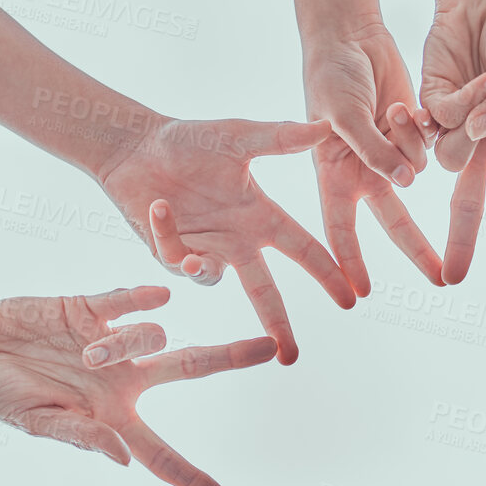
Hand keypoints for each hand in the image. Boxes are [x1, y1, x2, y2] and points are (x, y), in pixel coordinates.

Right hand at [0, 282, 272, 485]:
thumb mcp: (36, 425)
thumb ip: (81, 438)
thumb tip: (122, 459)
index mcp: (112, 419)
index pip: (160, 454)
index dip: (190, 478)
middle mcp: (122, 379)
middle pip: (190, 369)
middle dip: (231, 358)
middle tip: (273, 350)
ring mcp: (110, 341)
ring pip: (151, 338)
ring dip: (130, 345)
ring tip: (88, 353)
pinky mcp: (88, 308)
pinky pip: (126, 301)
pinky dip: (143, 301)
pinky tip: (159, 296)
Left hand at [97, 117, 355, 363]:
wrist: (136, 145)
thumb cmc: (189, 139)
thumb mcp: (236, 137)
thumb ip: (279, 139)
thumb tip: (324, 129)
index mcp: (259, 216)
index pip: (302, 249)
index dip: (326, 273)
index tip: (349, 298)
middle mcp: (236, 240)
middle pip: (265, 291)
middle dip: (278, 324)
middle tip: (290, 356)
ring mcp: (205, 250)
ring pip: (215, 280)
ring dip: (203, 266)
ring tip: (187, 242)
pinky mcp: (171, 254)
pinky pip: (177, 260)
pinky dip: (168, 235)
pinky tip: (159, 208)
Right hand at [301, 22, 444, 293]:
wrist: (349, 35)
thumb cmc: (329, 74)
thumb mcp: (342, 114)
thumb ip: (373, 150)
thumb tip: (405, 183)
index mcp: (334, 175)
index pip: (341, 230)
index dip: (350, 262)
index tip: (360, 294)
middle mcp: (364, 172)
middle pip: (395, 221)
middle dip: (418, 249)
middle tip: (441, 280)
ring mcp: (391, 153)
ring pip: (417, 170)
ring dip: (408, 143)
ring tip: (390, 109)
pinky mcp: (413, 132)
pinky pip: (430, 143)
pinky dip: (423, 128)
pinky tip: (404, 107)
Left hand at [420, 0, 485, 280]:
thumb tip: (481, 135)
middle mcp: (479, 144)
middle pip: (467, 202)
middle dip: (460, 241)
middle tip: (452, 278)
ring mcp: (450, 127)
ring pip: (446, 159)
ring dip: (468, 125)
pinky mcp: (424, 105)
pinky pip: (429, 125)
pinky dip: (441, 109)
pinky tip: (440, 95)